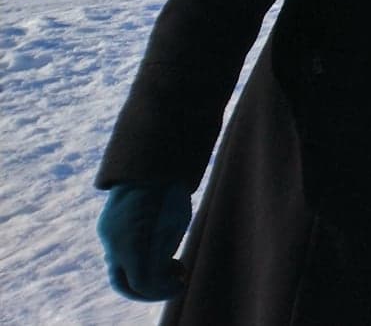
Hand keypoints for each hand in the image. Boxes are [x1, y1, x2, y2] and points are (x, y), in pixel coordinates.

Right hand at [97, 182, 191, 300]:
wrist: (149, 162)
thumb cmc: (170, 193)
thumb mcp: (175, 224)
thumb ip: (162, 253)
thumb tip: (158, 274)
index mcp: (133, 245)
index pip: (143, 284)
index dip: (163, 291)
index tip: (182, 283)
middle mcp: (114, 244)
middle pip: (123, 283)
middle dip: (148, 291)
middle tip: (174, 282)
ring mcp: (106, 236)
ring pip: (119, 269)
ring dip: (143, 274)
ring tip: (173, 264)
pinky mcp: (106, 228)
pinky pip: (117, 252)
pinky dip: (135, 258)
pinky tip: (159, 250)